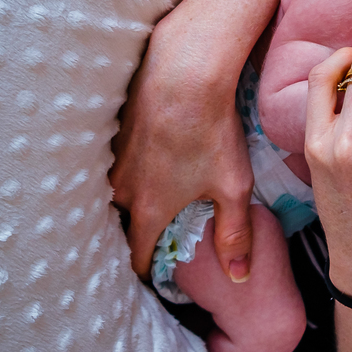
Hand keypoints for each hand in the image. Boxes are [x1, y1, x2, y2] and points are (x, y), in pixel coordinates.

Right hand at [110, 14, 255, 281]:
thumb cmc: (211, 133)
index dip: (148, 271)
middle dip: (137, 234)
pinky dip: (133, 166)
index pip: (139, 256)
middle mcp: (122, 189)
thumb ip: (234, 233)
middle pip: (125, 222)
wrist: (183, 74)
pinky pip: (119, 160)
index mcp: (149, 210)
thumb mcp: (233, 187)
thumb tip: (237, 277)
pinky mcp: (114, 130)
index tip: (157, 277)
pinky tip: (151, 156)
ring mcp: (114, 158)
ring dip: (133, 197)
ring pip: (118, 189)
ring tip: (154, 197)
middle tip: (155, 237)